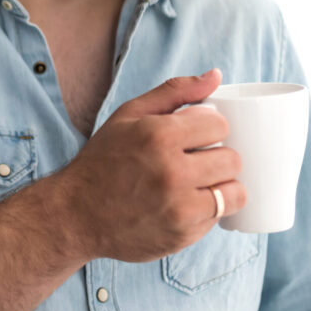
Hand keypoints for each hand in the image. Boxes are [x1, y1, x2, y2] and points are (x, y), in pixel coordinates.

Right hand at [61, 69, 245, 262]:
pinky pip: (219, 218)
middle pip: (232, 159)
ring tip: (200, 183)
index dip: (211, 128)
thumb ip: (174, 92)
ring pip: (235, 192)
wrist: (76, 215)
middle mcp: (171, 172)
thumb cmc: (103, 161)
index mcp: (158, 136)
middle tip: (198, 160)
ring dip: (222, 186)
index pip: (220, 125)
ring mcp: (179, 208)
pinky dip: (209, 210)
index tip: (198, 135)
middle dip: (219, 156)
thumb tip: (216, 75)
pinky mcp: (182, 235)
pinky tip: (186, 203)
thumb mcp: (129, 116)